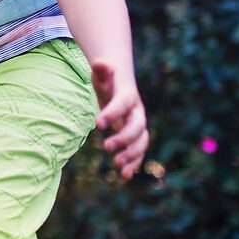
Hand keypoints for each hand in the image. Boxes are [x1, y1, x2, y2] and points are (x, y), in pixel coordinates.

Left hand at [90, 59, 148, 178]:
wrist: (120, 89)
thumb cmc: (107, 83)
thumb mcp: (101, 75)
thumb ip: (101, 70)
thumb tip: (100, 63)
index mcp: (128, 96)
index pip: (123, 104)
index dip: (112, 113)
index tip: (97, 124)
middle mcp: (137, 113)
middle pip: (137, 127)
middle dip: (124, 138)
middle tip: (105, 147)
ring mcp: (137, 127)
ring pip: (141, 142)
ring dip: (131, 155)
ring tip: (116, 165)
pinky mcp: (135, 139)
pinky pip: (138, 153)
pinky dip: (133, 164)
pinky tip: (124, 176)